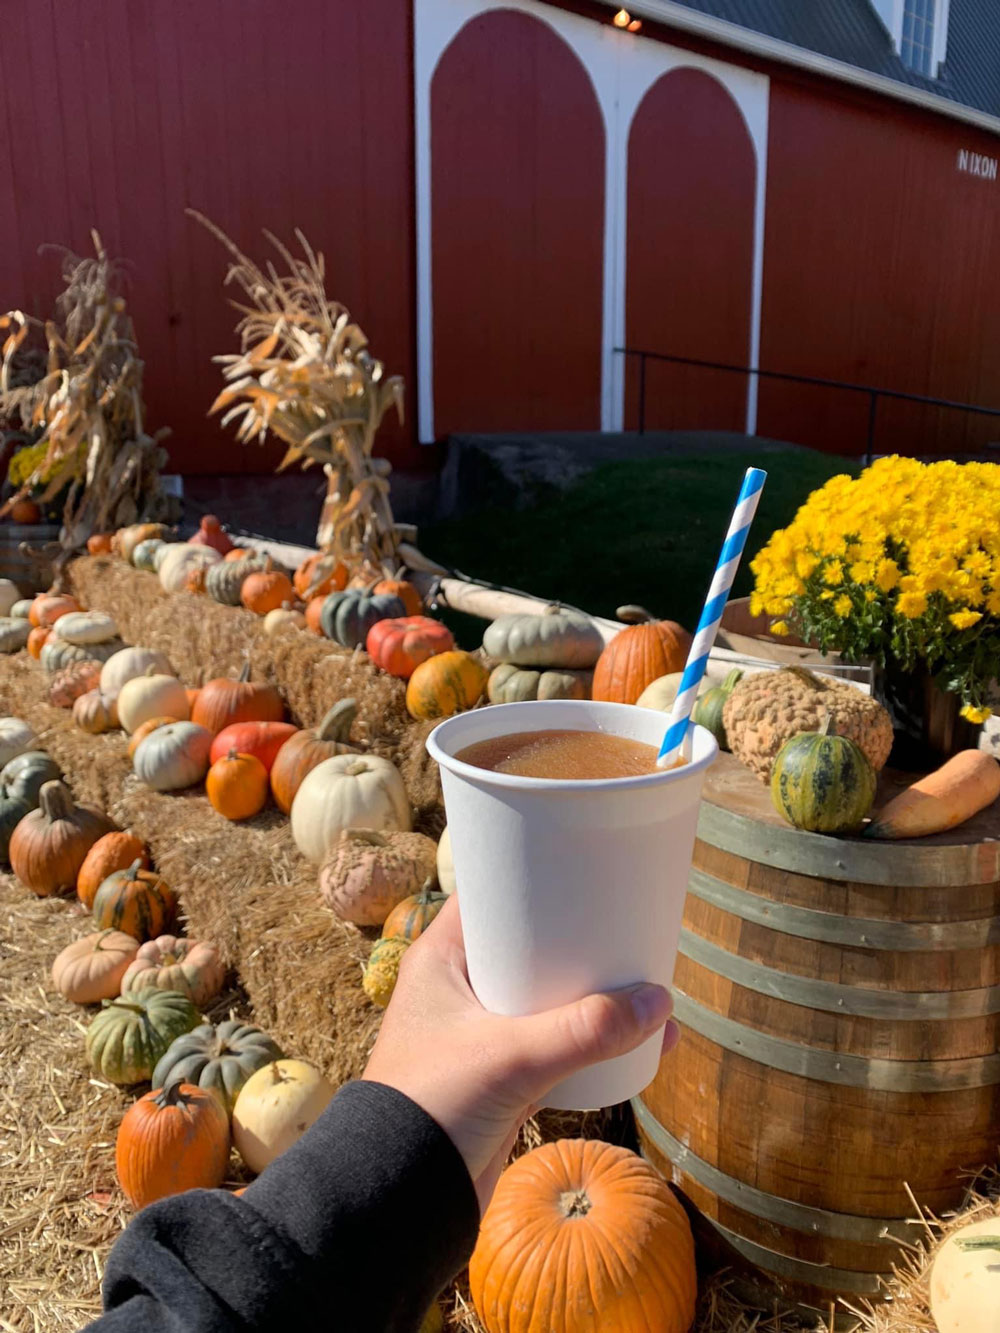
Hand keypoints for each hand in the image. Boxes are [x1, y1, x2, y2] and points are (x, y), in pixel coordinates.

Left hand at [362, 897, 678, 1211]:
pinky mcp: (502, 1079)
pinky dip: (589, 1042)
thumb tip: (661, 1004)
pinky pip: (555, 1046)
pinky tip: (634, 1041)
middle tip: (627, 923)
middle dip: (578, 941)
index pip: (490, 898)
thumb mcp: (512, 1057)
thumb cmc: (433, 1107)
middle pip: (528, 947)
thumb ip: (585, 1031)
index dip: (534, 881)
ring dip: (590, 994)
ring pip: (546, 999)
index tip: (584, 870)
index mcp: (441, 960)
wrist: (401, 1200)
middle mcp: (459, 990)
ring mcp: (481, 1036)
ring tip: (642, 979)